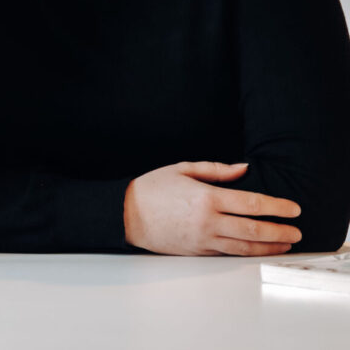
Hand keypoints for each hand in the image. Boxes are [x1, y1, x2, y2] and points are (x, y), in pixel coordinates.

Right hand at [123, 161, 301, 255]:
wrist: (126, 214)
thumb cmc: (151, 188)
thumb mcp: (182, 169)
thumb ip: (216, 169)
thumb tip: (243, 169)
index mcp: (206, 198)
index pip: (251, 204)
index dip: (277, 207)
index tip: (293, 209)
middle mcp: (208, 221)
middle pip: (254, 230)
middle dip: (280, 231)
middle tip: (296, 231)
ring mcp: (203, 240)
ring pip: (245, 247)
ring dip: (270, 247)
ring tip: (285, 244)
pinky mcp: (197, 252)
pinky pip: (228, 254)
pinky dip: (248, 253)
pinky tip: (259, 250)